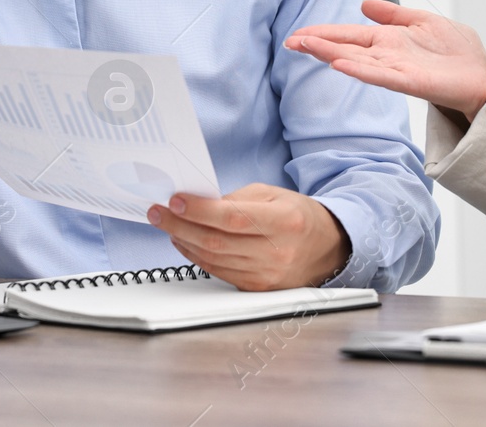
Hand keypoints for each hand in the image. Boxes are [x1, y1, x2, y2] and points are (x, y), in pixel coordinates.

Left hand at [147, 184, 349, 290]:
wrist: (327, 249)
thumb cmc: (298, 216)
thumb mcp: (273, 195)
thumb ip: (237, 199)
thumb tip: (197, 204)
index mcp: (285, 222)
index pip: (233, 218)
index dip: (199, 210)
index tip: (175, 201)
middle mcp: (277, 252)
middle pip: (216, 242)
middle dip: (180, 225)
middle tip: (158, 213)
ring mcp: (266, 275)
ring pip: (213, 259)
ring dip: (183, 241)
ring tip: (168, 225)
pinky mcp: (257, 289)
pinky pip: (218, 272)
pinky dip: (197, 256)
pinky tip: (185, 242)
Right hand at [283, 0, 485, 122]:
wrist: (482, 72)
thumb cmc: (457, 50)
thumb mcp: (422, 20)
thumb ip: (393, 14)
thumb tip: (363, 3)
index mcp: (388, 40)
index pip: (348, 35)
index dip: (323, 34)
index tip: (298, 34)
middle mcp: (386, 56)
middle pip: (345, 48)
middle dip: (317, 45)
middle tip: (289, 42)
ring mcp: (396, 70)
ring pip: (356, 61)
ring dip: (330, 55)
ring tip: (306, 48)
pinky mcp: (410, 82)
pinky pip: (380, 75)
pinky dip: (360, 70)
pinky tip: (341, 64)